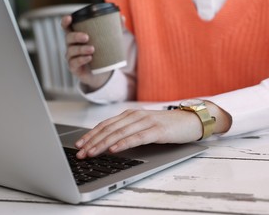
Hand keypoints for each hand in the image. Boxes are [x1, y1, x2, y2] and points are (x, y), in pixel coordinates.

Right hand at [61, 15, 110, 90]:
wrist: (101, 72)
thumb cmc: (102, 53)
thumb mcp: (109, 41)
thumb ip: (115, 29)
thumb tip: (122, 18)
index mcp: (77, 36)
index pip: (67, 27)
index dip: (65, 21)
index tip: (70, 18)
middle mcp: (71, 45)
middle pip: (68, 37)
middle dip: (76, 36)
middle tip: (87, 37)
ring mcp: (71, 57)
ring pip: (71, 50)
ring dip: (81, 49)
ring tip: (92, 49)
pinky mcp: (74, 67)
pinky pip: (73, 63)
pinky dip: (81, 59)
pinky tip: (89, 58)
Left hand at [74, 109, 202, 158]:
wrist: (190, 120)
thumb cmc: (166, 125)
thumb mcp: (143, 125)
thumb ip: (127, 130)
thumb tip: (107, 143)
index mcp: (130, 114)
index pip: (105, 124)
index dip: (90, 134)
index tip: (78, 145)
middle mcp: (135, 116)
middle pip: (109, 129)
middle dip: (92, 141)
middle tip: (80, 153)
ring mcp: (146, 122)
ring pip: (119, 133)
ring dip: (103, 144)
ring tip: (91, 153)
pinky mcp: (157, 130)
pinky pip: (137, 137)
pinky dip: (124, 143)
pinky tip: (114, 150)